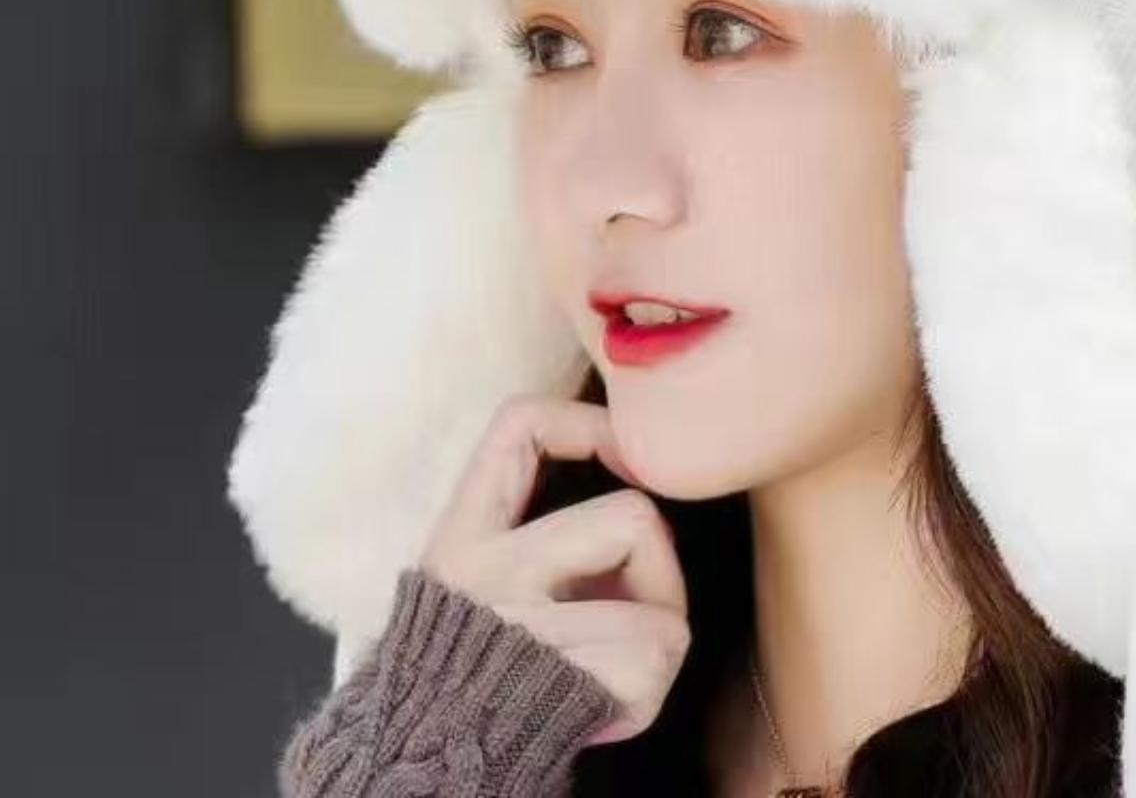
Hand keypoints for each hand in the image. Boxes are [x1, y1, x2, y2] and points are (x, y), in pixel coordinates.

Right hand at [418, 393, 690, 746]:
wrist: (421, 768)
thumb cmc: (475, 673)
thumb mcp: (477, 584)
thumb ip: (538, 531)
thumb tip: (638, 491)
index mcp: (462, 537)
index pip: (519, 426)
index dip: (591, 424)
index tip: (626, 456)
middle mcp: (485, 572)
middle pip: (634, 519)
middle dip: (660, 572)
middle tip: (634, 616)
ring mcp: (525, 629)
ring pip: (660, 612)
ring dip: (654, 644)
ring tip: (609, 673)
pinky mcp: (564, 686)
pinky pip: (653, 670)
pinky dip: (644, 696)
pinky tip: (601, 709)